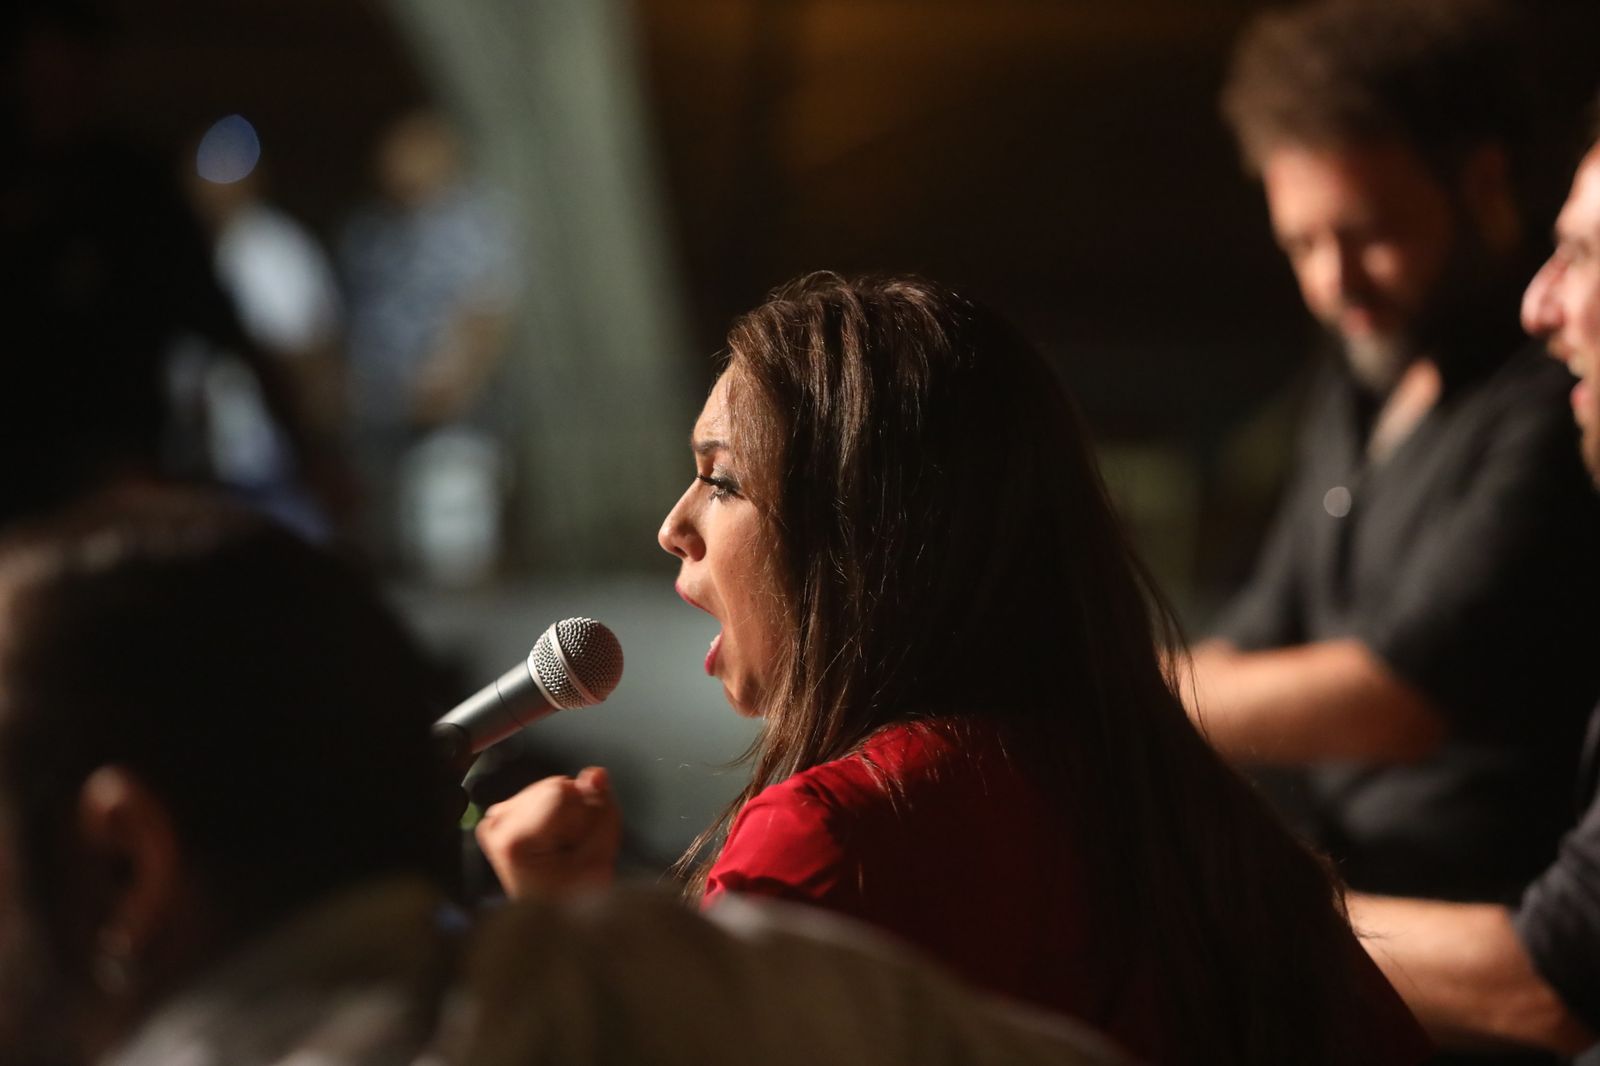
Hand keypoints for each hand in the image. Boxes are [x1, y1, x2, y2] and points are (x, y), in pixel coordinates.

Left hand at [475, 766, 620, 897]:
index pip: (560, 791)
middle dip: (574, 812)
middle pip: (554, 787)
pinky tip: (553, 840)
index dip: (584, 813)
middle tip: (574, 848)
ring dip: (566, 813)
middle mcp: (496, 827)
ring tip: (564, 847)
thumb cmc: (570, 899)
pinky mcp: (498, 819)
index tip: (582, 842)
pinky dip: (553, 813)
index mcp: (514, 840)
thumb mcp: (598, 858)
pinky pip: (539, 795)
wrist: (549, 920)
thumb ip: (600, 810)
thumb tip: (595, 776)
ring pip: (549, 788)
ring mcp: (494, 823)